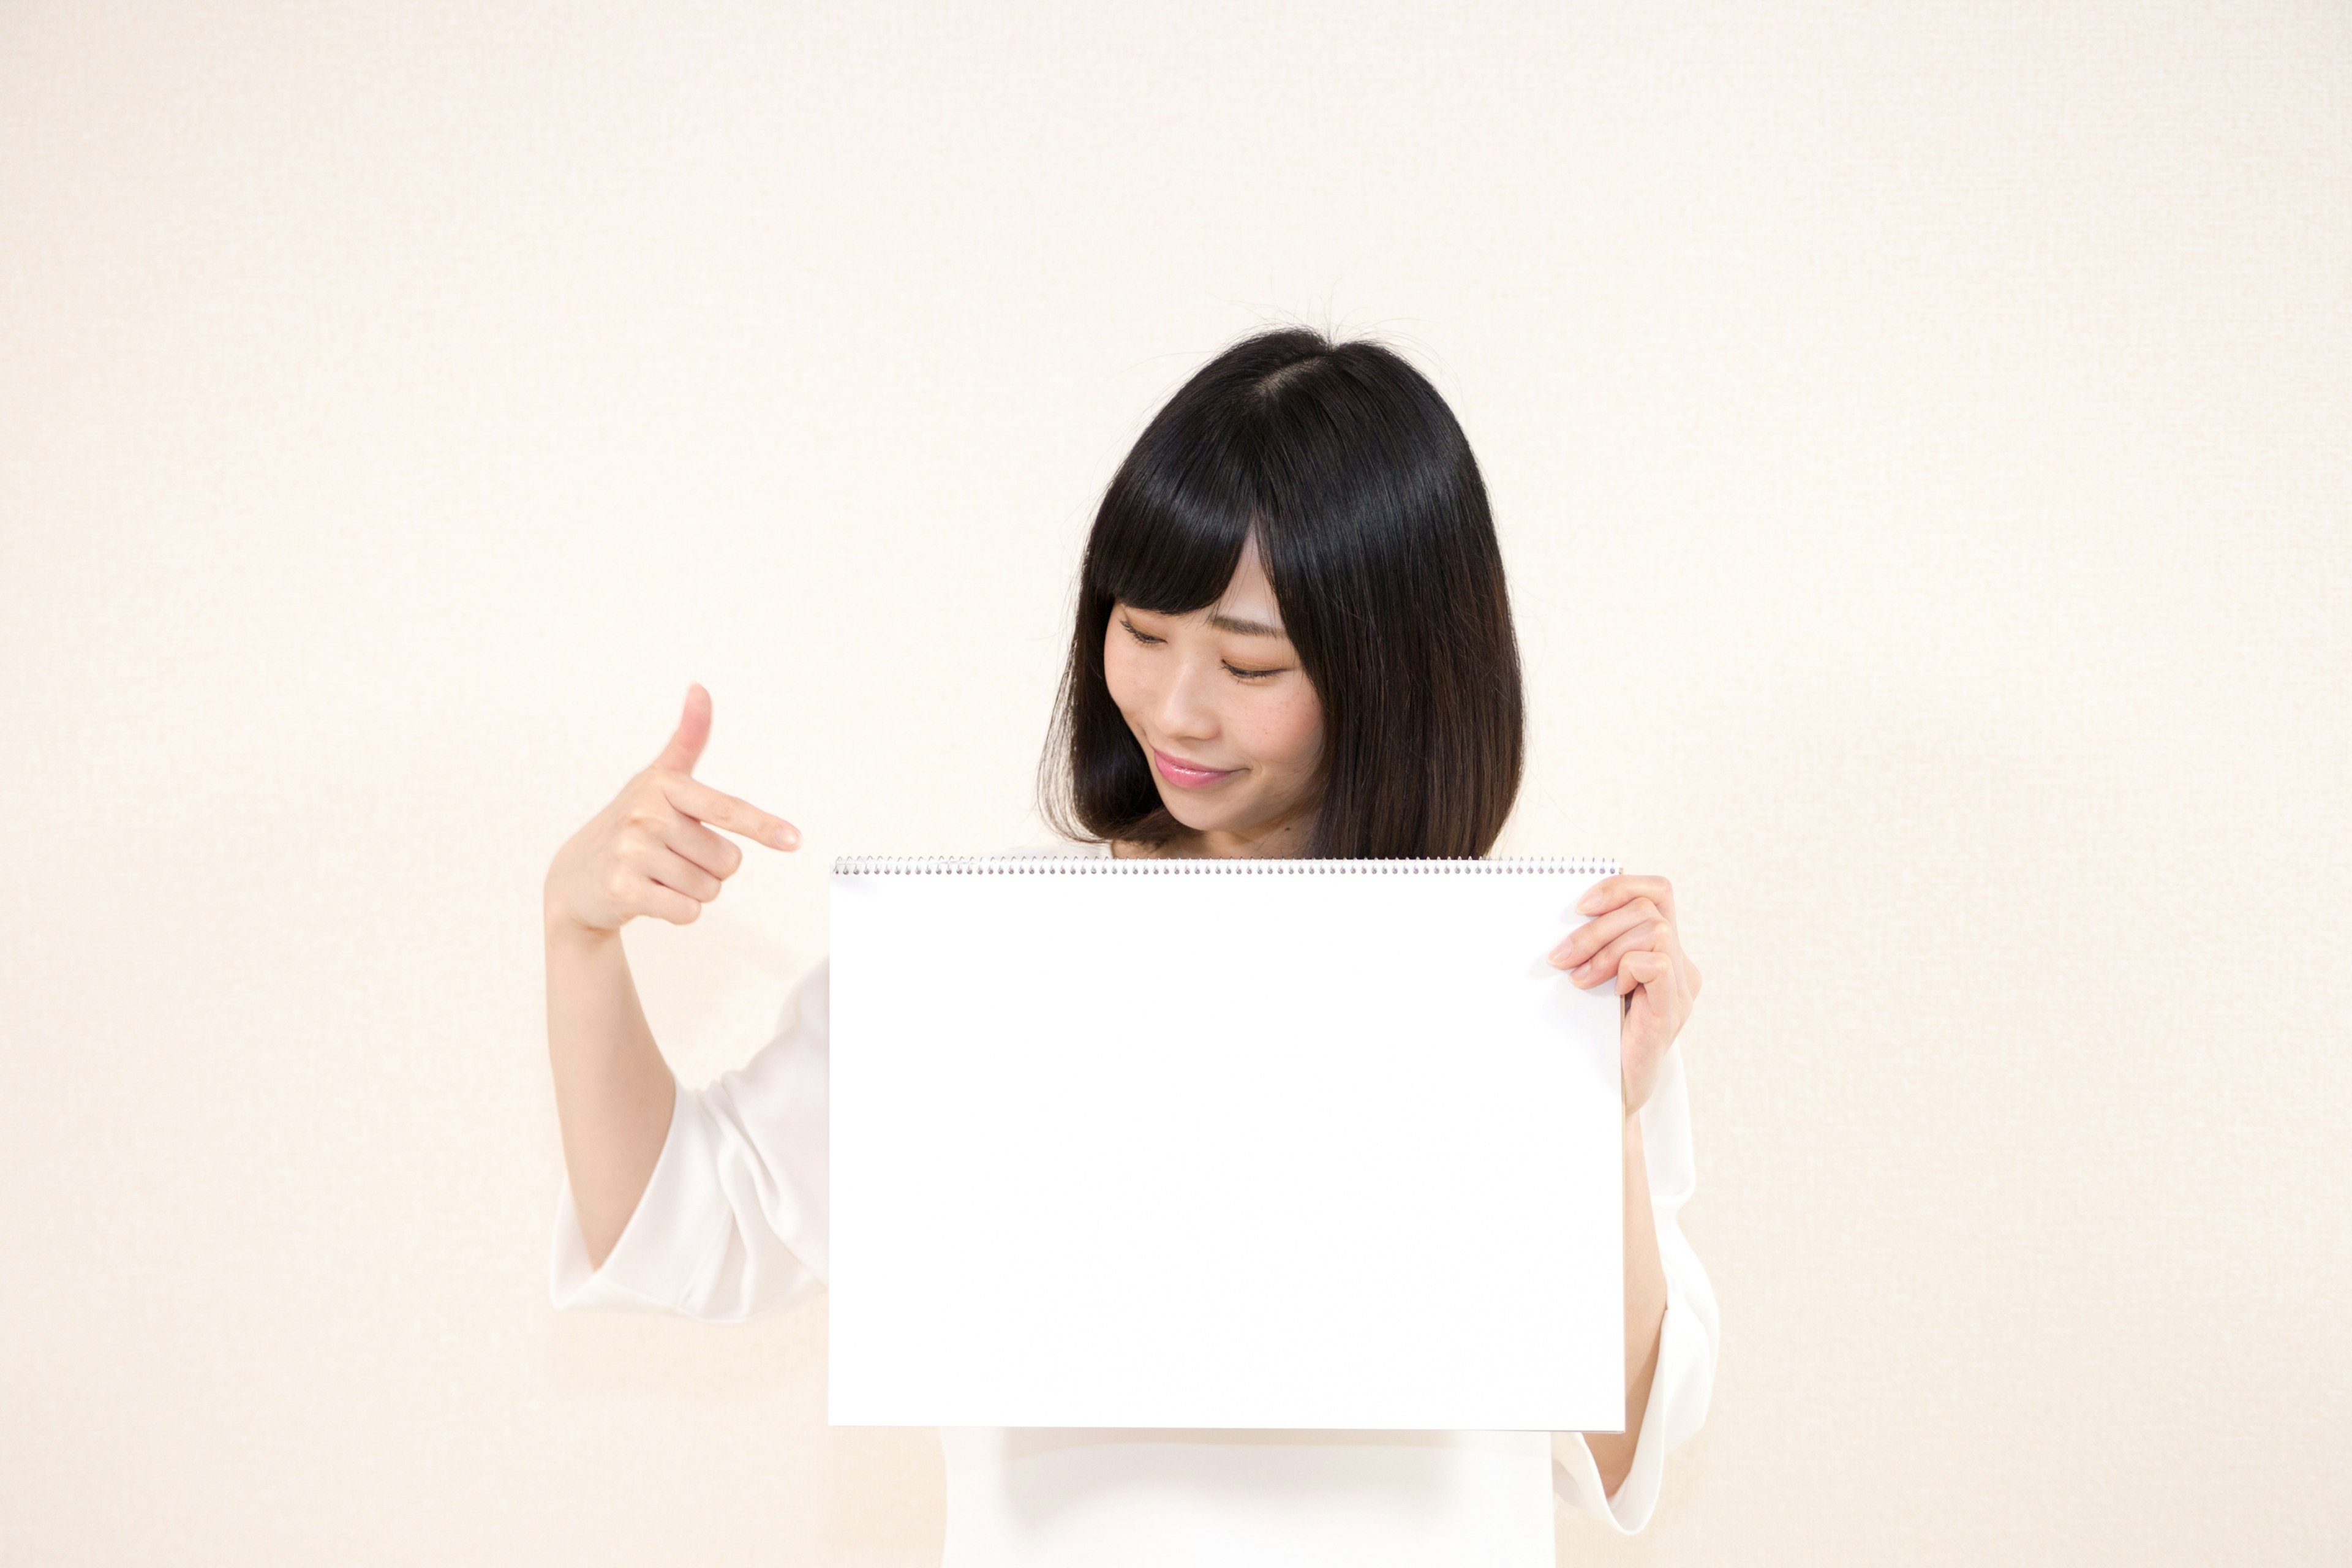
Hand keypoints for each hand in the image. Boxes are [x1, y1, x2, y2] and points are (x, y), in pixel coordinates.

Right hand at [542, 682, 800, 938]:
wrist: (575, 878)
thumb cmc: (630, 826)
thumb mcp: (657, 782)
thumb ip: (687, 740)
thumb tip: (700, 687)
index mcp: (662, 786)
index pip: (726, 808)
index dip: (763, 826)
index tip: (794, 840)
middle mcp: (646, 814)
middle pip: (728, 860)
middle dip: (710, 868)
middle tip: (673, 859)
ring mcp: (632, 851)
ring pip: (709, 889)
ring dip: (693, 891)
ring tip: (658, 876)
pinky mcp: (624, 888)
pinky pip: (688, 911)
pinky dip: (678, 912)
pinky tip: (650, 897)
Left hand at [1546, 874, 1701, 1116]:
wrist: (1610, 1092)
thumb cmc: (1600, 1035)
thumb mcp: (1596, 979)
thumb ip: (1599, 946)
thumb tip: (1568, 910)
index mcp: (1665, 951)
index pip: (1658, 892)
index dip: (1621, 886)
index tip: (1580, 905)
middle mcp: (1680, 965)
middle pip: (1649, 908)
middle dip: (1597, 926)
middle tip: (1561, 956)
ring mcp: (1681, 988)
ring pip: (1653, 929)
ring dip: (1604, 948)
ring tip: (1578, 978)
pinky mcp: (1672, 1010)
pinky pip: (1656, 963)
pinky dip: (1625, 968)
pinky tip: (1610, 993)